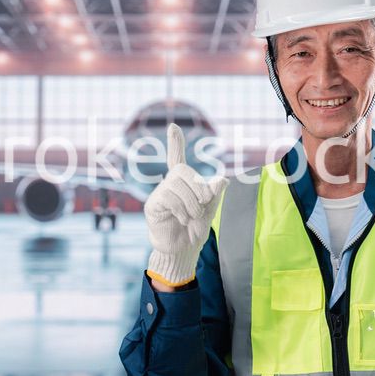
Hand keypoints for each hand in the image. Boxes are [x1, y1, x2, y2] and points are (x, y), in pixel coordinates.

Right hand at [144, 123, 227, 286]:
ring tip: (192, 216)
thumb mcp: (210, 208)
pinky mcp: (152, 205)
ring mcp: (159, 194)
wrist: (183, 249)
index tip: (173, 126)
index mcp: (183, 182)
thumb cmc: (195, 228)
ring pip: (177, 184)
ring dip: (192, 203)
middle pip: (183, 171)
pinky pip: (169, 198)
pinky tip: (182, 219)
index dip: (175, 143)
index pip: (177, 158)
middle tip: (204, 204)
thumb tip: (221, 179)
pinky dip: (182, 210)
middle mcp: (169, 184)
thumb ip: (215, 192)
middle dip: (198, 187)